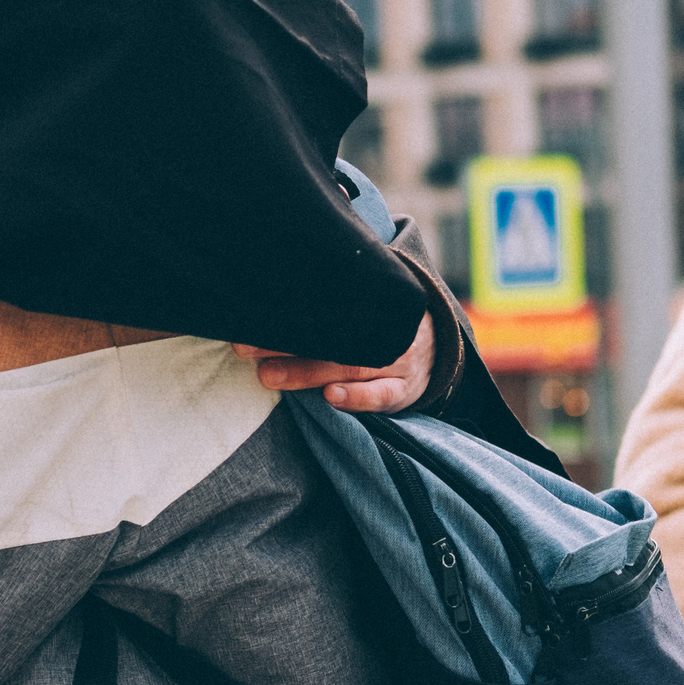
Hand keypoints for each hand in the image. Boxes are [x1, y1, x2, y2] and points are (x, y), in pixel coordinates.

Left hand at [234, 313, 433, 411]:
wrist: (438, 345)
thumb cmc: (381, 325)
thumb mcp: (364, 304)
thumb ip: (330, 299)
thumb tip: (274, 286)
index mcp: (364, 305)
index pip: (321, 307)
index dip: (285, 311)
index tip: (252, 313)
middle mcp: (375, 331)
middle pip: (326, 336)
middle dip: (282, 343)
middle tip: (245, 347)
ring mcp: (391, 362)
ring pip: (347, 366)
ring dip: (305, 373)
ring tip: (269, 375)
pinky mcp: (402, 389)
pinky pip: (381, 394)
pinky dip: (356, 398)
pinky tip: (330, 397)